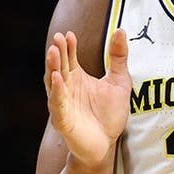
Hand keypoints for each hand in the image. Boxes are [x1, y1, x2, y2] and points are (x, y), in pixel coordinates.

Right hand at [44, 29, 131, 164]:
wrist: (106, 144)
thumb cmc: (109, 114)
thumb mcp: (119, 81)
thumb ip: (118, 57)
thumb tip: (121, 30)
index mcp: (76, 77)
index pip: (70, 58)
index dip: (69, 46)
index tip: (69, 34)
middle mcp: (66, 88)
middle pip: (60, 66)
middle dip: (58, 52)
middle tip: (58, 38)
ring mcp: (62, 103)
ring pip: (54, 83)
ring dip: (53, 67)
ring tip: (52, 52)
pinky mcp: (62, 119)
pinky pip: (57, 103)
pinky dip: (56, 91)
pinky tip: (57, 78)